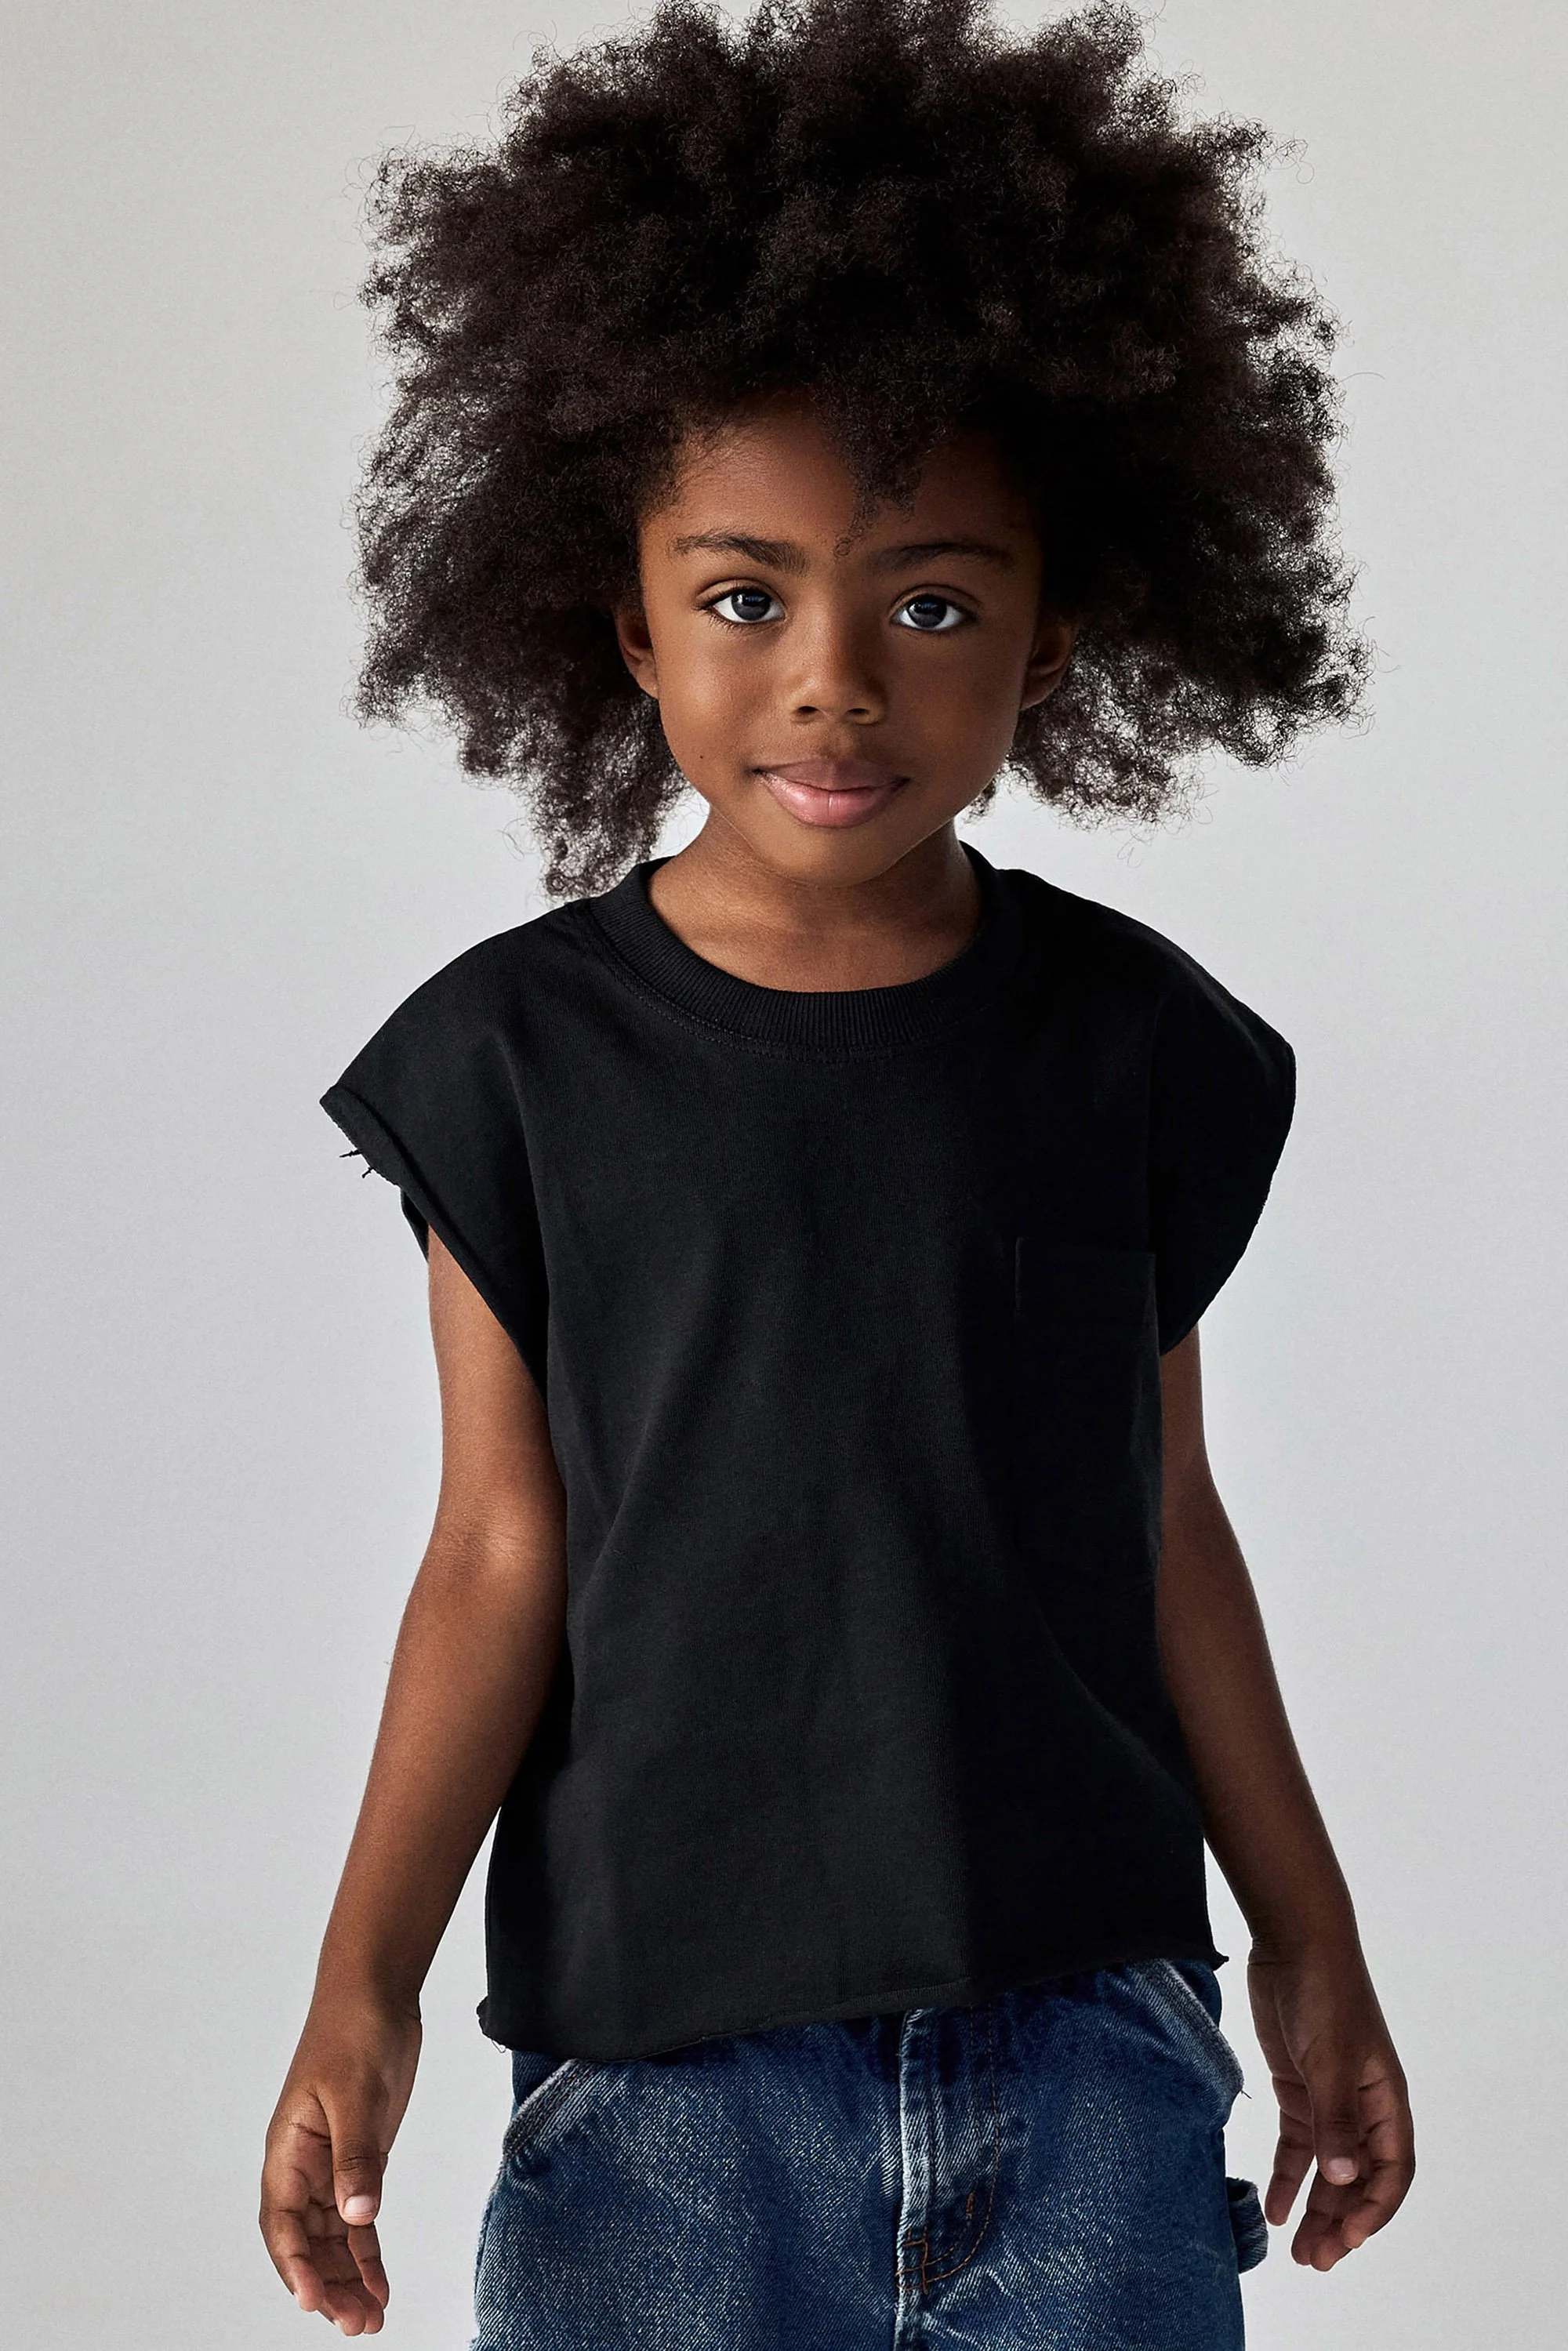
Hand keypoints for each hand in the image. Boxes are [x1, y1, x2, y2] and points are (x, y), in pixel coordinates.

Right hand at [260, 1997, 421, 2333]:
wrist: (377, 1992)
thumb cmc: (354, 2031)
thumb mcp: (356, 2096)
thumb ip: (357, 2158)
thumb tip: (358, 2216)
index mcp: (287, 2149)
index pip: (283, 2222)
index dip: (296, 2265)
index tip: (314, 2301)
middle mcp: (302, 2165)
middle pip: (306, 2241)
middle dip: (327, 2285)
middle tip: (353, 2324)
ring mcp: (331, 2164)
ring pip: (331, 2237)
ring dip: (348, 2277)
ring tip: (369, 2319)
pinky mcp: (361, 2159)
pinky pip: (357, 2217)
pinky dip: (367, 2250)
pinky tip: (381, 2283)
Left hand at [1246, 1938, 1413, 2269]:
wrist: (1293, 1942)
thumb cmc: (1325, 1994)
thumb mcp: (1331, 2059)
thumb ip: (1336, 2121)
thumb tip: (1345, 2180)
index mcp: (1385, 2101)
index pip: (1391, 2172)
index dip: (1373, 2211)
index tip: (1345, 2241)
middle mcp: (1362, 2106)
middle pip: (1358, 2180)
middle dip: (1340, 2223)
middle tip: (1316, 2262)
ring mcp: (1329, 2098)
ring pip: (1328, 2170)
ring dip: (1316, 2209)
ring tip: (1298, 2252)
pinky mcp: (1298, 2087)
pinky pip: (1297, 2145)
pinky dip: (1287, 2177)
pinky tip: (1275, 2206)